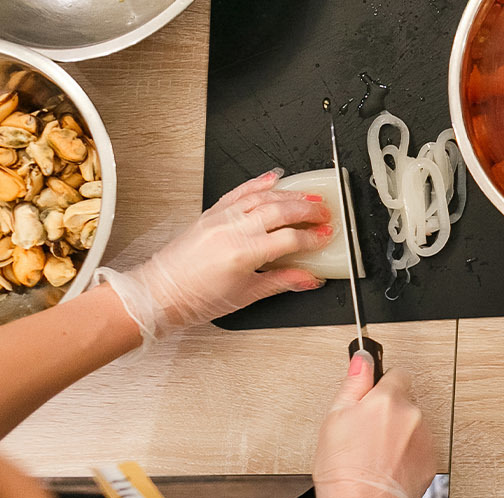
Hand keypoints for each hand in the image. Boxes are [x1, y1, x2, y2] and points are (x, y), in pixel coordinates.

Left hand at [97, 170, 330, 345]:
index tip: (326, 236)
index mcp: (244, 253)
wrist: (161, 292)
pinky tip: (273, 178)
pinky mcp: (211, 214)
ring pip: (262, 197)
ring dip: (289, 195)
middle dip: (308, 210)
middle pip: (280, 211)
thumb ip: (282, 281)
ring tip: (309, 197)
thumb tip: (308, 278)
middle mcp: (232, 230)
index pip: (290, 239)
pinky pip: (239, 192)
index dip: (313, 237)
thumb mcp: (247, 295)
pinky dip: (258, 183)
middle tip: (325, 213)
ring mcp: (221, 219)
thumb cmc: (197, 298)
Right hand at [307, 353, 436, 497]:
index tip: (371, 397)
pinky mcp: (431, 460)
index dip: (382, 385)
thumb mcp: (335, 418)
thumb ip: (354, 383)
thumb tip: (362, 359)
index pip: (397, 373)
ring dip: (399, 434)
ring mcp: (425, 438)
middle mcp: (413, 415)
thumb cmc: (344, 471)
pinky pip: (419, 448)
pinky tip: (387, 467)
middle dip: (389, 411)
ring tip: (374, 455)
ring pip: (412, 426)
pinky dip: (407, 454)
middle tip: (365, 433)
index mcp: (388, 399)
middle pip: (405, 401)